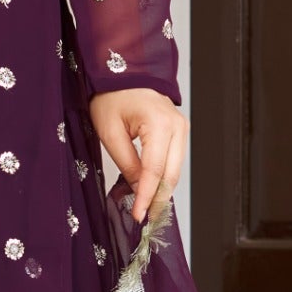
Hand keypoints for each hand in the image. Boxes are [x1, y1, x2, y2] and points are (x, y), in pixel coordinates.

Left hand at [89, 86, 187, 232]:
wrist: (122, 72)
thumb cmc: (112, 95)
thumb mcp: (110, 131)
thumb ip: (127, 163)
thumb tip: (139, 189)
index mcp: (159, 123)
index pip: (155, 170)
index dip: (147, 196)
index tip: (138, 215)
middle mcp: (177, 126)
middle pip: (172, 174)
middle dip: (159, 199)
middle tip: (145, 219)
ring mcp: (181, 128)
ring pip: (176, 170)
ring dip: (162, 190)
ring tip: (147, 209)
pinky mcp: (178, 131)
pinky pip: (174, 160)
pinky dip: (164, 177)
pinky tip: (152, 190)